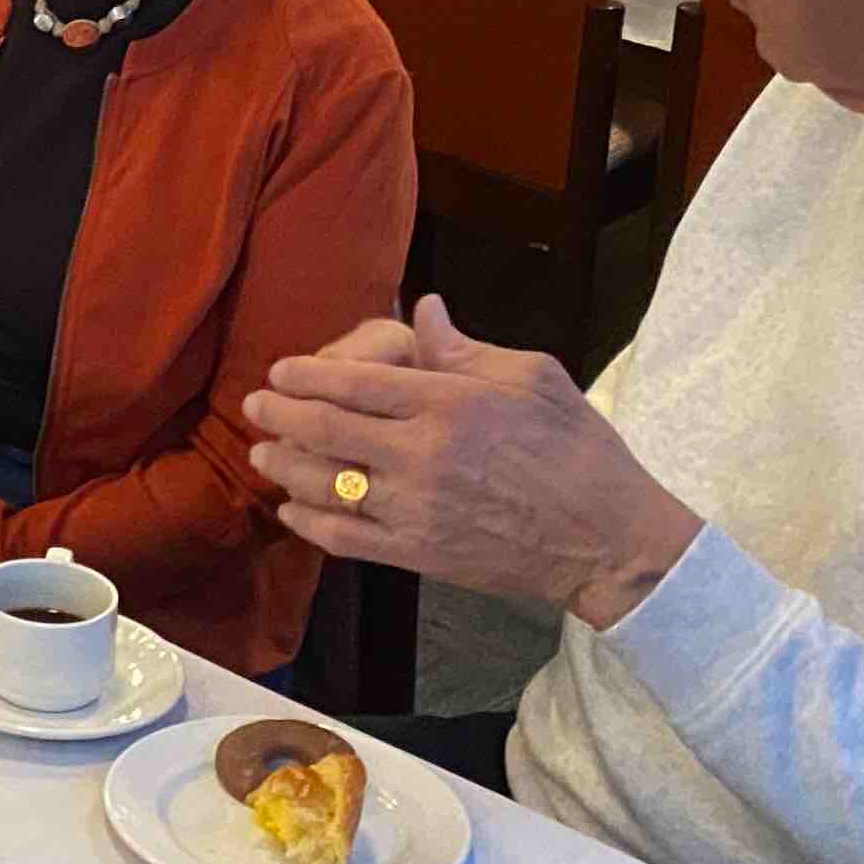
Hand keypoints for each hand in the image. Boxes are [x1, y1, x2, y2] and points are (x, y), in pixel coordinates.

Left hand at [245, 295, 703, 632]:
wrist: (608, 538)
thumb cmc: (579, 449)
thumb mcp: (533, 377)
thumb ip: (464, 348)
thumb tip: (421, 309)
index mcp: (450, 403)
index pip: (353, 381)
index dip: (304, 374)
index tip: (280, 370)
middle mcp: (423, 454)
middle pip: (324, 428)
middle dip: (278, 413)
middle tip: (255, 405)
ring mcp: (416, 508)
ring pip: (323, 483)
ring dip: (282, 466)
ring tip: (262, 453)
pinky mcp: (418, 554)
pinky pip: (344, 537)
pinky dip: (308, 522)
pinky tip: (292, 509)